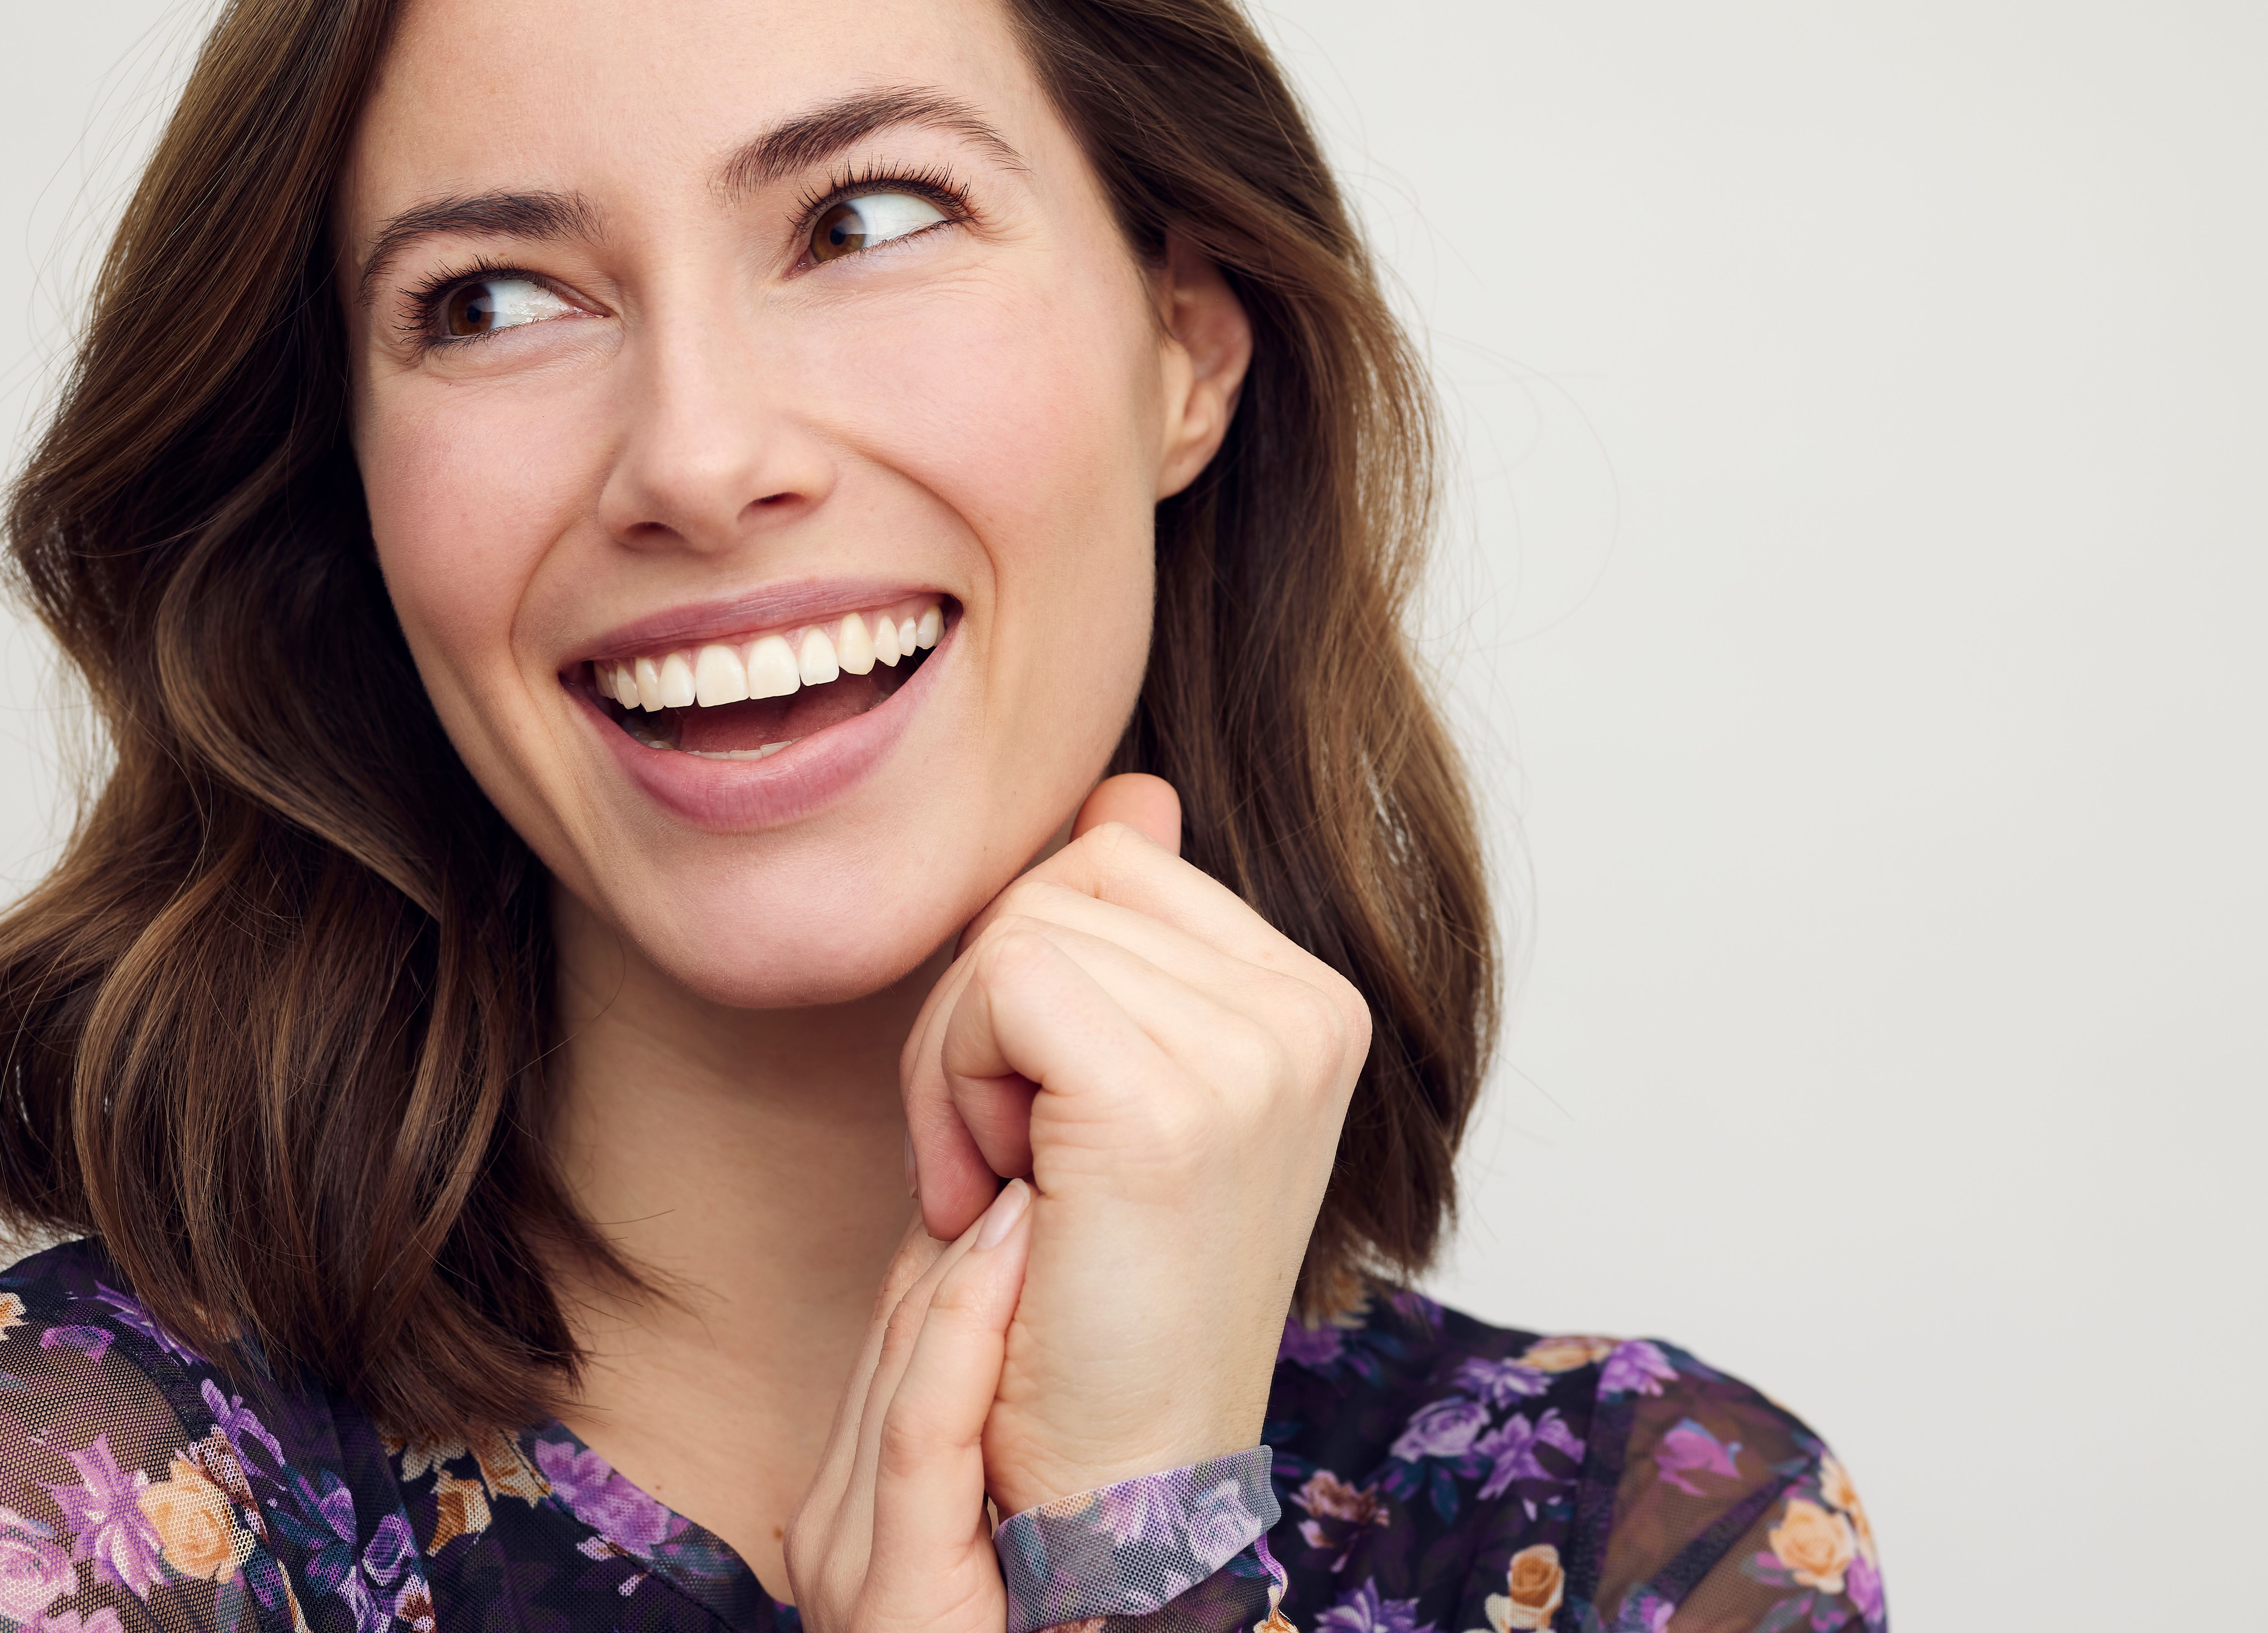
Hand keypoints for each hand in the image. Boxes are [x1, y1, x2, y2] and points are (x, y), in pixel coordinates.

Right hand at [785, 1180, 1036, 1632]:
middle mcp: (831, 1530)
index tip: (997, 1178)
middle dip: (954, 1238)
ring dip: (965, 1261)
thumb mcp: (982, 1561)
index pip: (892, 1355)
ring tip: (1023, 1169)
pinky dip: (964, 1332)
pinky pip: (920, 1434)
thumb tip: (1022, 1369)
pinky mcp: (888, 1593)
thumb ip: (976, 1479)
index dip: (942, 1258)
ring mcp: (845, 1560)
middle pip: (893, 1344)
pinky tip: (1006, 1253)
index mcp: (848, 1520)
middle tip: (1017, 1144)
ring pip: (902, 1369)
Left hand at [899, 775, 1370, 1517]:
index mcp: (1310, 1000)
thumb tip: (1131, 793)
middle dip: (985, 1019)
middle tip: (1012, 1161)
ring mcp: (1255, 1053)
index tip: (1041, 1121)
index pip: (1108, 862)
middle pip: (1059, 881)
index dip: (1030, 981)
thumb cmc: (1092, 1289)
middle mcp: (1309, 1011)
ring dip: (964, 1064)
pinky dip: (957, 1088)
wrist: (1118, 1474)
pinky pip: (1000, 985)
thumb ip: (1131, 931)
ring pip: (1015, 930)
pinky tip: (1003, 1190)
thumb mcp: (1117, 1080)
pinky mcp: (1169, 1104)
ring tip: (1018, 1183)